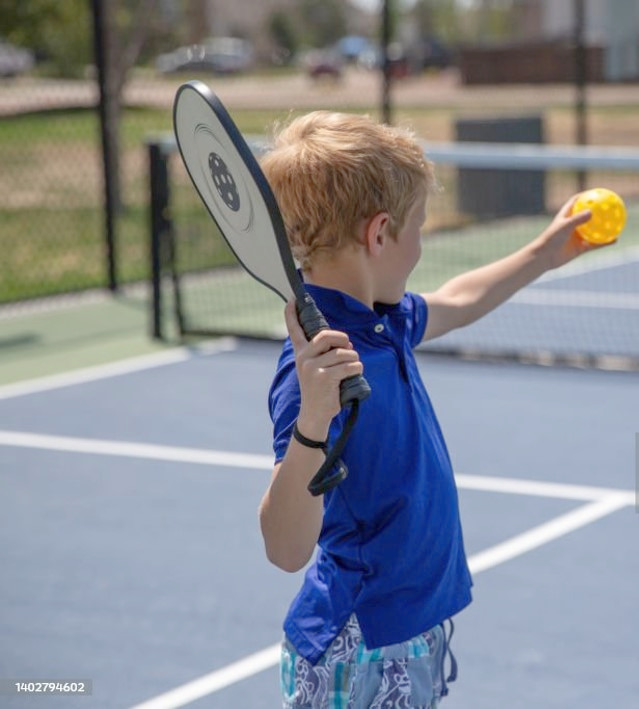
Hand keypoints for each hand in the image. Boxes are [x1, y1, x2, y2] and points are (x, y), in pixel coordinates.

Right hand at [284, 301, 362, 440]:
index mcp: (301, 353)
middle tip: (348, 347)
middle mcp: (303, 358)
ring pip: (344, 353)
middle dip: (344, 339)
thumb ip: (325, 352)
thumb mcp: (317, 368)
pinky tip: (353, 375)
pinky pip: (349, 365)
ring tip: (350, 368)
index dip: (292, 314)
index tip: (292, 299)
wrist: (315, 414)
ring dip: (354, 359)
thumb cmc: (321, 388)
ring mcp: (312, 368)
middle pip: (328, 335)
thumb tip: (346, 341)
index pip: (294, 329)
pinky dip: (356, 368)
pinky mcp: (324, 377)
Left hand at [538, 194, 611, 269]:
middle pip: (587, 215)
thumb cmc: (551, 239)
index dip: (585, 196)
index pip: (575, 202)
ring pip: (594, 230)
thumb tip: (592, 212)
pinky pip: (595, 244)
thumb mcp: (564, 227)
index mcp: (566, 216)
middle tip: (611, 205)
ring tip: (617, 222)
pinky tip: (615, 239)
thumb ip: (578, 219)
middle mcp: (572, 226)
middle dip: (598, 210)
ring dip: (604, 227)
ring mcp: (576, 237)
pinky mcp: (579, 248)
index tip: (596, 191)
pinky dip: (604, 242)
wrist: (544, 258)